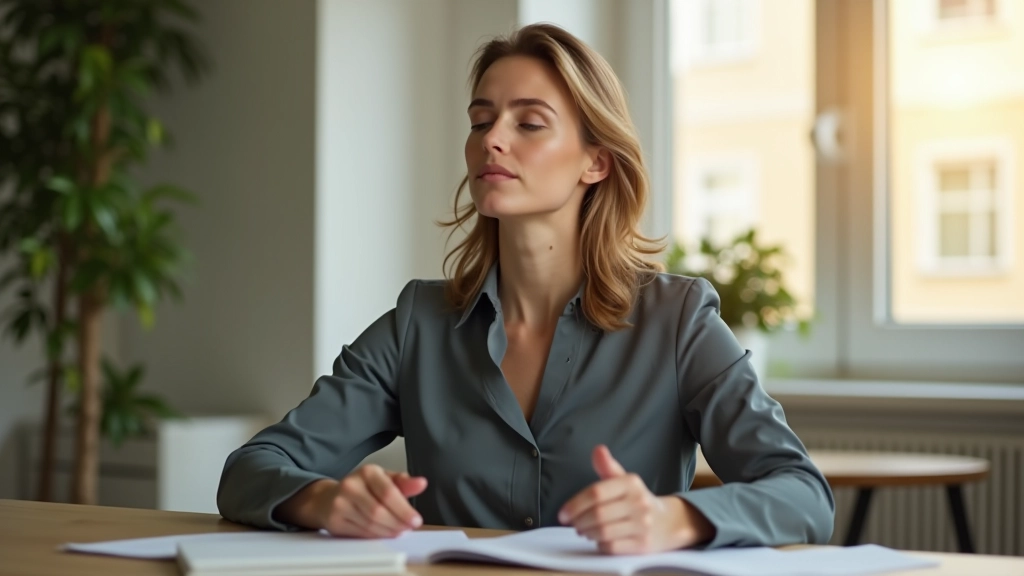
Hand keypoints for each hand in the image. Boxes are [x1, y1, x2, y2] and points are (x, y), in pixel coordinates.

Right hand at [277, 464, 427, 537]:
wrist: (328, 498)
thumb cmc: (362, 488)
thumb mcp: (384, 480)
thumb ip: (404, 483)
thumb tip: (422, 483)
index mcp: (367, 472)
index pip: (388, 493)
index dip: (404, 509)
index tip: (416, 520)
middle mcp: (351, 485)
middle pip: (379, 511)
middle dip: (398, 523)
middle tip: (408, 528)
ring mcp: (340, 503)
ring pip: (370, 524)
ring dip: (389, 531)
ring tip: (399, 531)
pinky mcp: (334, 521)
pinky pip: (361, 533)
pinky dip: (376, 536)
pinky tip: (384, 533)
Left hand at [558, 445, 714, 554]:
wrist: (668, 523)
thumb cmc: (637, 500)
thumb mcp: (624, 480)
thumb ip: (607, 467)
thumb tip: (598, 450)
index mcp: (631, 483)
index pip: (596, 492)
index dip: (575, 504)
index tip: (562, 514)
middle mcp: (639, 502)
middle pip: (598, 514)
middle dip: (579, 521)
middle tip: (573, 523)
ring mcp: (643, 525)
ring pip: (603, 532)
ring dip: (587, 532)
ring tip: (583, 530)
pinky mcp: (643, 544)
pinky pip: (612, 546)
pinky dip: (599, 544)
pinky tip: (598, 539)